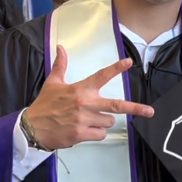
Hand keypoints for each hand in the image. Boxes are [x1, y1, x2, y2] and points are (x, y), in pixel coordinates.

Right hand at [25, 46, 153, 149]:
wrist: (32, 128)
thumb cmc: (44, 105)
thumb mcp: (52, 83)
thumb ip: (60, 65)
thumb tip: (61, 47)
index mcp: (80, 89)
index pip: (101, 76)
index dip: (116, 68)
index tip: (129, 62)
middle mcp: (85, 103)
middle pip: (116, 106)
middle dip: (135, 108)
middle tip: (149, 111)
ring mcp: (84, 120)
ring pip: (108, 121)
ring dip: (103, 121)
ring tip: (88, 120)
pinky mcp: (82, 134)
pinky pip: (100, 134)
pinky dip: (96, 133)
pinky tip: (84, 130)